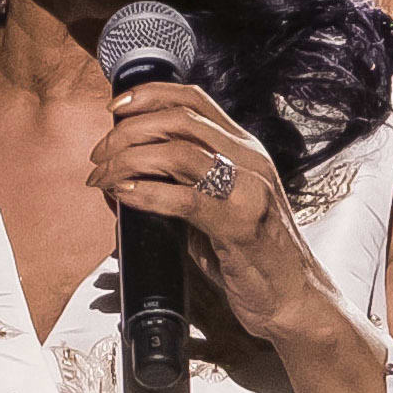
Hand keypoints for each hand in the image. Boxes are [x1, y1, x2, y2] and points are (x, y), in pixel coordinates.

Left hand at [89, 77, 350, 358]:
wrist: (293, 297)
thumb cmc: (248, 256)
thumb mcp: (211, 211)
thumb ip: (174, 189)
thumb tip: (119, 183)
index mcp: (242, 149)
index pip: (194, 99)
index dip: (149, 95)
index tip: (115, 106)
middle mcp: (249, 159)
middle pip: (180, 119)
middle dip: (129, 131)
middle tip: (98, 155)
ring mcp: (250, 188)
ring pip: (179, 152)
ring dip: (129, 160)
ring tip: (103, 178)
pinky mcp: (242, 224)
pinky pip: (187, 198)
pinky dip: (148, 193)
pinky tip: (124, 196)